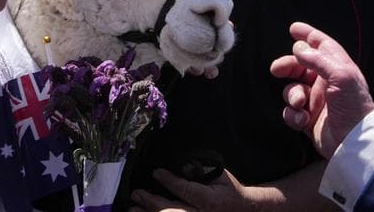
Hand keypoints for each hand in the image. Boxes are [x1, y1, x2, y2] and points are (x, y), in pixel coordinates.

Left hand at [130, 168, 257, 211]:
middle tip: (137, 193)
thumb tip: (184, 166)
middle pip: (172, 211)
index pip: (186, 190)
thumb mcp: (220, 175)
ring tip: (133, 208)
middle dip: (152, 203)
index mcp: (209, 200)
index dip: (170, 181)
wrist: (240, 210)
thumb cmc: (227, 190)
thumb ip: (202, 170)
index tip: (156, 172)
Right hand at [270, 22, 373, 159]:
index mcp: (337, 68)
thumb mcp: (341, 76)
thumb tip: (298, 47)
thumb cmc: (353, 105)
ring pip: (293, 89)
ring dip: (292, 94)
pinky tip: (302, 119)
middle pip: (301, 66)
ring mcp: (316, 101)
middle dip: (288, 66)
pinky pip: (291, 112)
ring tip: (299, 103)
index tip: (293, 28)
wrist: (354, 142)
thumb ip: (318, 60)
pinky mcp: (308, 119)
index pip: (322, 46)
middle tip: (277, 69)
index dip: (308, 35)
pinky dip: (292, 115)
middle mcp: (326, 82)